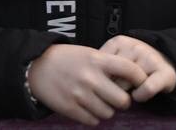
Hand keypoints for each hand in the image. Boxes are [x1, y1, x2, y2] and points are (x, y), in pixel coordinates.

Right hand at [27, 43, 147, 125]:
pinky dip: (92, 116)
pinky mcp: (70, 108)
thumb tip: (131, 83)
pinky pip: (93, 121)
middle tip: (115, 97)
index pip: (130, 70)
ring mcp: (80, 94)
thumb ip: (108, 66)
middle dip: (122, 102)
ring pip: (108, 114)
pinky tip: (86, 106)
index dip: (140, 79)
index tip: (139, 83)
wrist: (36, 66)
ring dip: (106, 110)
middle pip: (123, 101)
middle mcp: (90, 78)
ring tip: (97, 101)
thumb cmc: (66, 59)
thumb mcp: (88, 54)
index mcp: (97, 60)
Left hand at [98, 35, 175, 102]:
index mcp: (118, 42)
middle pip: (114, 75)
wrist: (165, 61)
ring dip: (127, 93)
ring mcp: (150, 58)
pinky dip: (141, 95)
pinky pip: (147, 88)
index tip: (104, 83)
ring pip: (129, 82)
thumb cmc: (134, 64)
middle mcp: (135, 46)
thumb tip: (88, 82)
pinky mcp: (165, 72)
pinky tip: (138, 96)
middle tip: (116, 90)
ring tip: (128, 92)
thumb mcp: (115, 58)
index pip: (101, 65)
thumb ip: (101, 66)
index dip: (101, 79)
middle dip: (113, 87)